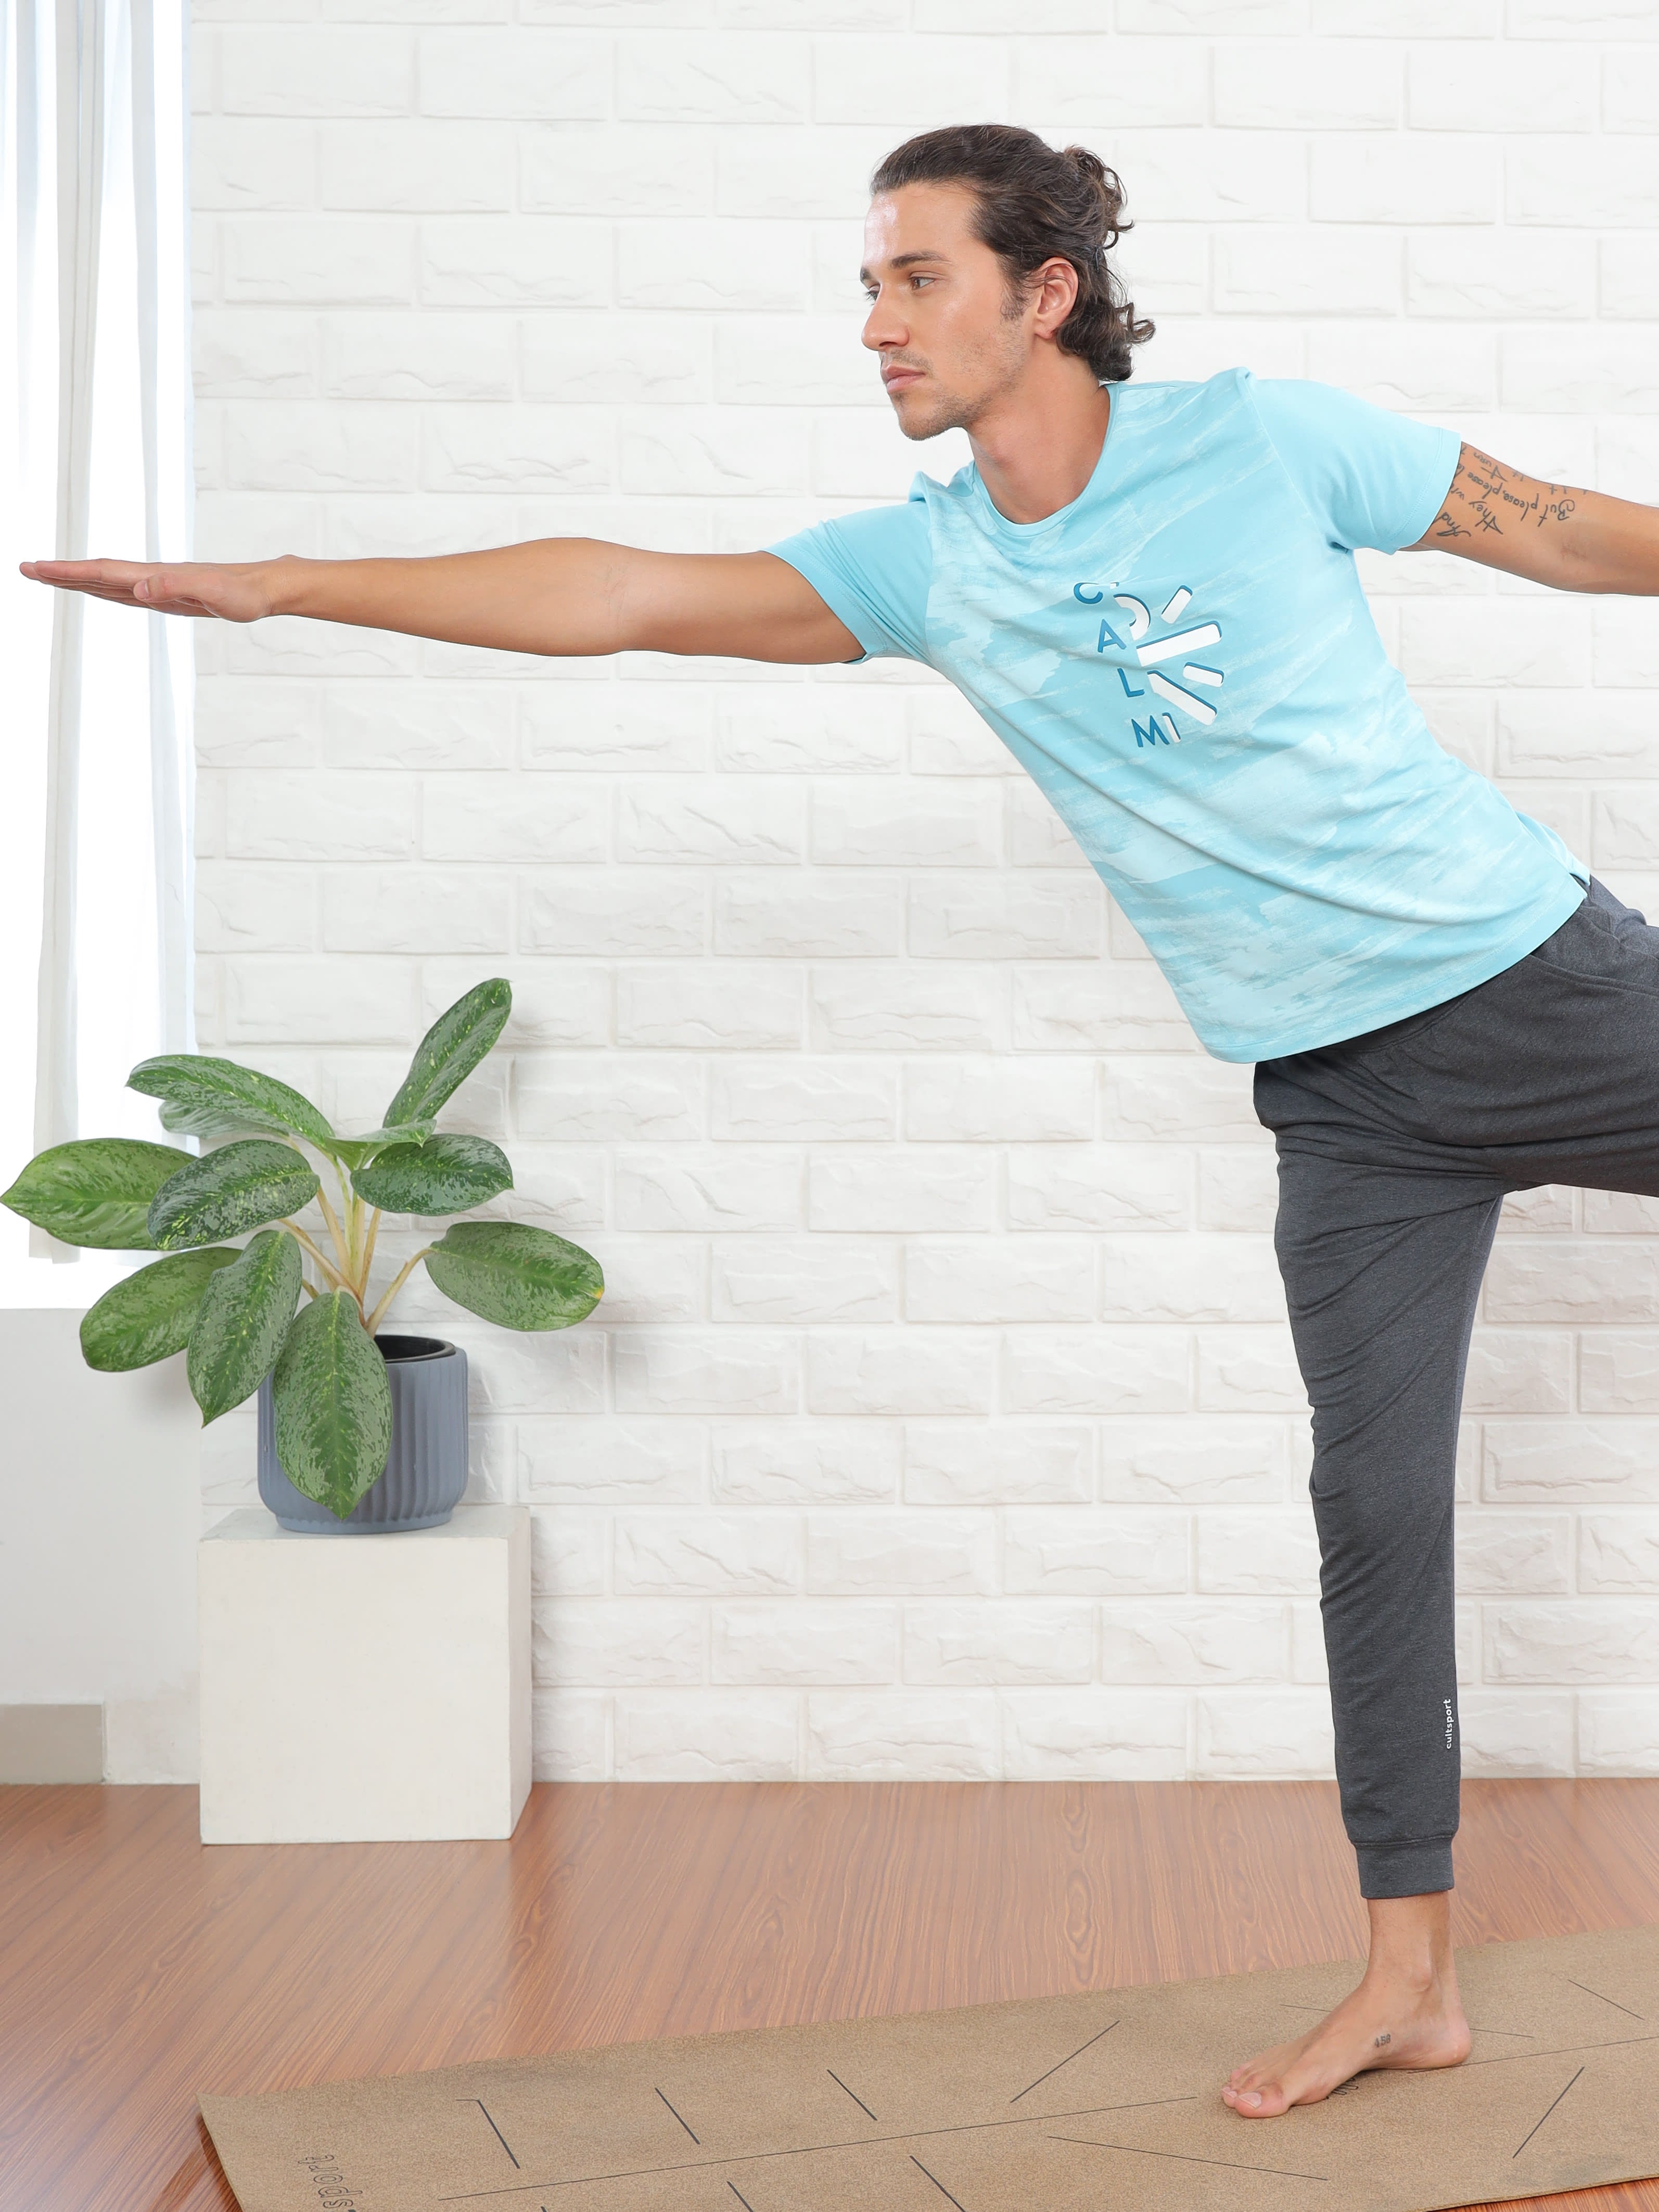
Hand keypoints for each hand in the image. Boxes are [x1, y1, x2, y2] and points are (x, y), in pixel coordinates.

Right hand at [18, 556, 281, 620]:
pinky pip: (126, 593)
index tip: (35, 568)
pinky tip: (95, 591)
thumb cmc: (243, 593)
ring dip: (77, 580)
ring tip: (47, 577)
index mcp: (155, 577)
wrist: (264, 588)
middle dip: (60, 574)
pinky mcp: (167, 597)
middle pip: (97, 574)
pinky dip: (103, 590)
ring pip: (108, 583)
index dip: (67, 572)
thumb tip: (139, 588)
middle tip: (25, 569)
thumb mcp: (213, 594)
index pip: (102, 573)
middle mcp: (151, 579)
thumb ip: (176, 588)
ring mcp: (158, 587)